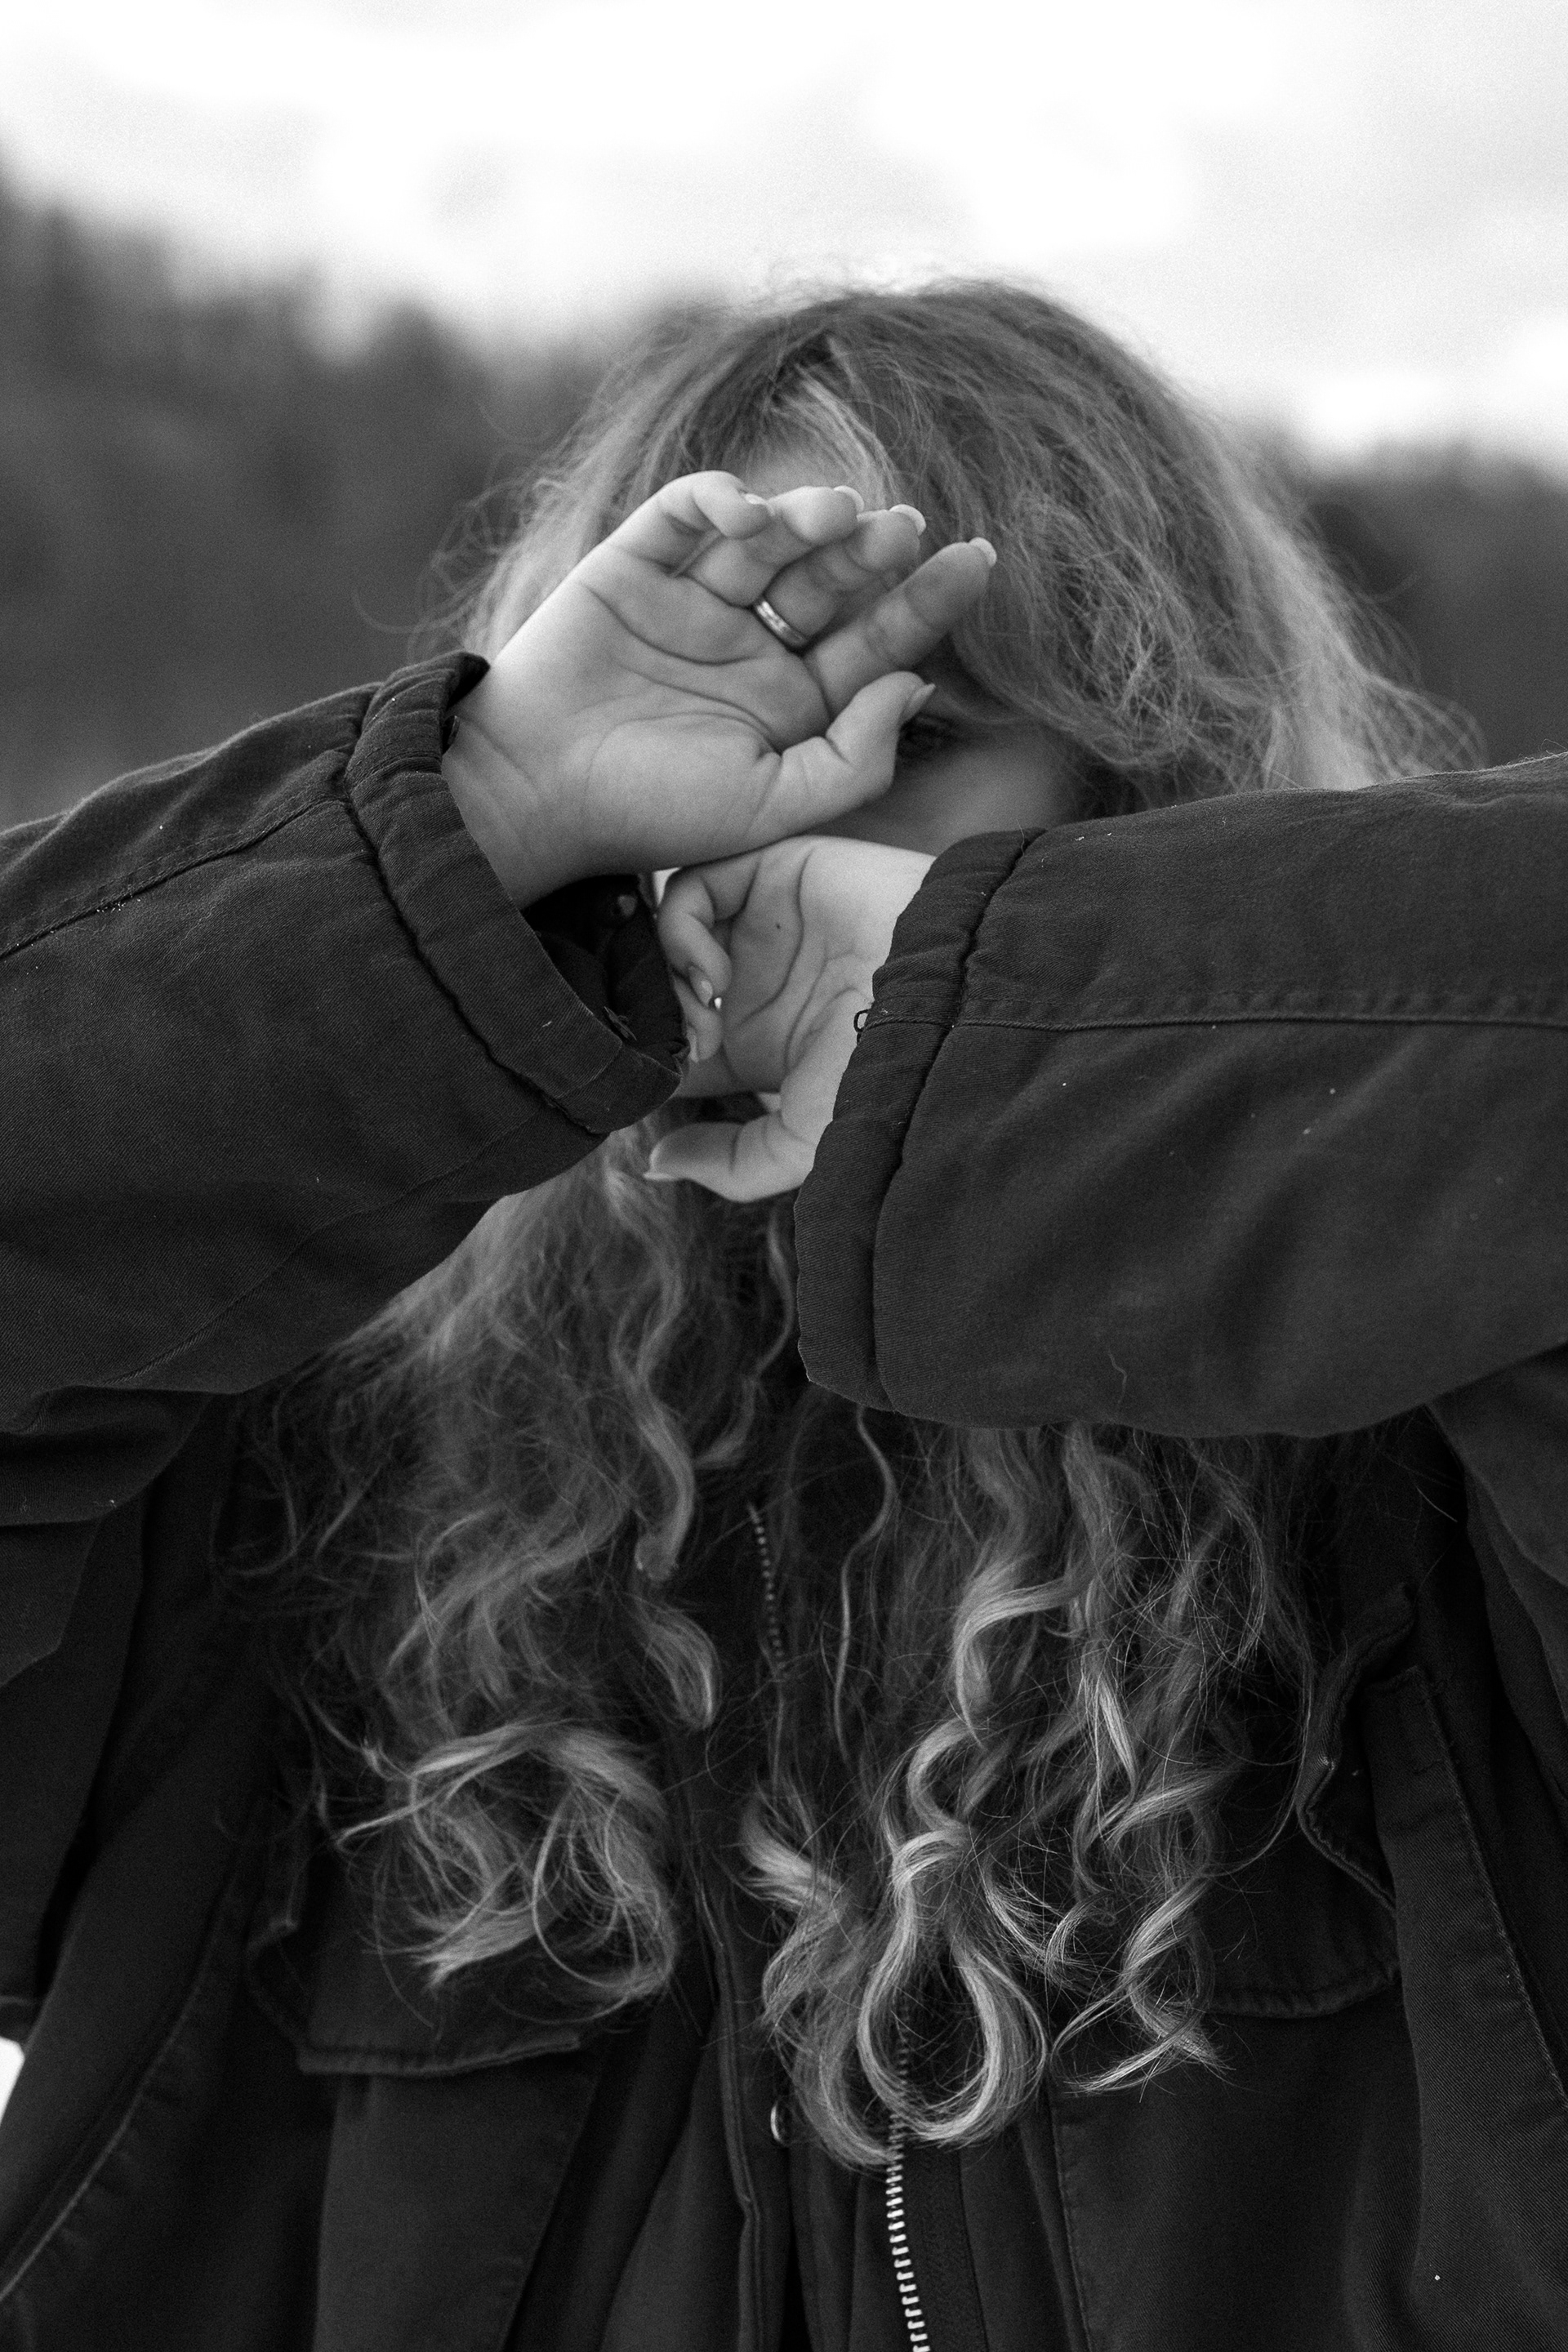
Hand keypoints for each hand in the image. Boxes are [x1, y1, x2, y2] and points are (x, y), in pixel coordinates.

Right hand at [442, 470, 995, 903]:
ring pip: (765, 541)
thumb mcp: (774, 807)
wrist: (532, 795)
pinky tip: (747, 511)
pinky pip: (684, 514)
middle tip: (904, 528)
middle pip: (829, 583)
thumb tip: (919, 683)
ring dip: (804, 519)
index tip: (976, 563)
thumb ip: (856, 758)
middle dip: (871, 552)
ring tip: (836, 514)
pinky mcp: (632, 566)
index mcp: (791, 706)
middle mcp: (748, 648)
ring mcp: (691, 603)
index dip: (925, 603)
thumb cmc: (652, 814)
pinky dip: (718, 500)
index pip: (873, 643)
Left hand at [646, 835, 932, 1199]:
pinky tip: (712, 977)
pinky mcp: (773, 875)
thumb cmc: (885, 1081)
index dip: (654, 1060)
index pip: (676, 1042)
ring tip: (701, 1014)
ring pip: (669, 934)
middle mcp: (757, 981)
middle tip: (687, 1048)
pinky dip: (680, 930)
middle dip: (655, 1020)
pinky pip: (690, 886)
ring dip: (666, 977)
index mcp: (760, 1044)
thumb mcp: (801, 1147)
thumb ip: (728, 1163)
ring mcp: (761, 927)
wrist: (941, 1004)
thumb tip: (654, 1163)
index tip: (653, 1085)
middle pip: (663, 984)